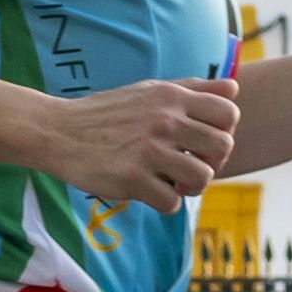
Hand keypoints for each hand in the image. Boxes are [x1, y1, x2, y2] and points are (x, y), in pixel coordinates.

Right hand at [36, 74, 243, 213]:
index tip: (202, 141)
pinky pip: (171, 202)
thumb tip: (233, 87)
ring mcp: (148, 151)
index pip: (228, 113)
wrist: (58, 131)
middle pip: (223, 148)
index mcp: (171, 97)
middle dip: (211, 162)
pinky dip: (164, 203)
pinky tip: (148, 191)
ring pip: (202, 178)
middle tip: (189, 165)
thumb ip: (192, 89)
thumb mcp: (149, 91)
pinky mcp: (131, 179)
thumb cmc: (107, 113)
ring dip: (190, 187)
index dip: (224, 131)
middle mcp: (164, 121)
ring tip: (171, 182)